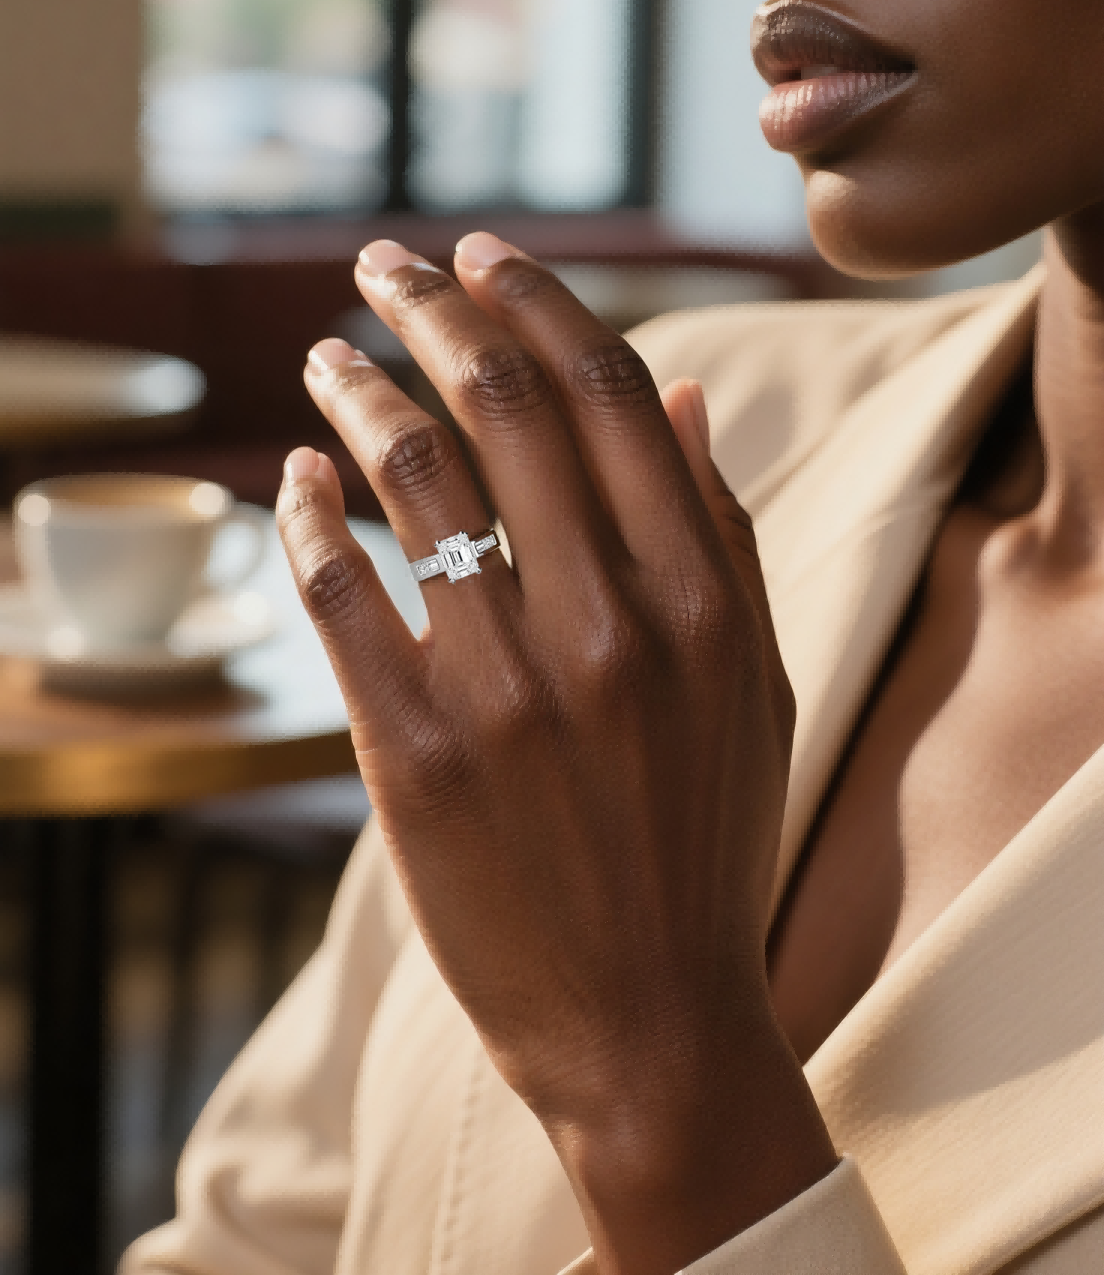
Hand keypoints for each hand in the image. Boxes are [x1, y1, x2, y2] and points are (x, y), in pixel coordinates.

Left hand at [277, 234, 835, 1274]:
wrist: (650, 1024)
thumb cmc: (706, 846)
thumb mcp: (752, 685)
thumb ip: (722, 534)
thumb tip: (679, 395)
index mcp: (698, 596)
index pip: (602, 390)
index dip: (533, 300)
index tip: (485, 253)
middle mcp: (606, 625)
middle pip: (496, 404)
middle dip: (431, 306)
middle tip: (387, 265)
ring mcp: (503, 690)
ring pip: (408, 477)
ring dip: (355, 391)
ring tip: (328, 355)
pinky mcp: (412, 757)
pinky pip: (338, 593)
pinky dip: (304, 513)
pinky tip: (294, 476)